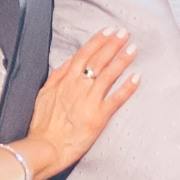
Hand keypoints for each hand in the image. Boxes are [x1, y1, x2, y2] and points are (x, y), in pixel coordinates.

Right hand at [16, 31, 142, 179]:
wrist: (44, 148)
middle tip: (124, 33)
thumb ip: (56, 77)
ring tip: (133, 49)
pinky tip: (137, 77)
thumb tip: (68, 62)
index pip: (83, 55)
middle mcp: (78, 87)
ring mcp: (89, 101)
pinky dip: (127, 88)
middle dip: (112, 45)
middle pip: (98, 60)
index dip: (97, 41)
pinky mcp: (98, 117)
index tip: (108, 31)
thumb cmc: (42, 125)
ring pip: (108, 75)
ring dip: (122, 60)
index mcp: (64, 81)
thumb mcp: (43, 95)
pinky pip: (116, 99)